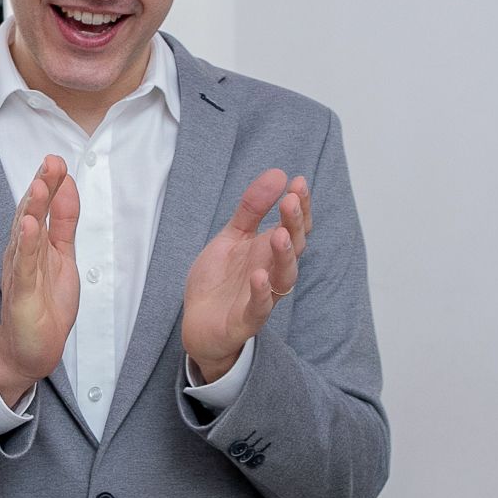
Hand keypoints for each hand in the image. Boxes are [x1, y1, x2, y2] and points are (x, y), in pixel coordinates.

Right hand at [0, 155, 80, 406]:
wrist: (31, 350)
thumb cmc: (46, 304)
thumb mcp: (63, 256)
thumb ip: (64, 223)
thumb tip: (69, 188)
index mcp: (34, 243)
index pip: (42, 207)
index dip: (50, 184)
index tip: (58, 160)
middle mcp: (22, 253)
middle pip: (31, 214)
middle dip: (41, 187)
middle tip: (51, 161)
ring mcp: (20, 272)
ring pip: (25, 235)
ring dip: (32, 209)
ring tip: (40, 185)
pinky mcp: (21, 293)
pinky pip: (23, 266)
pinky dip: (26, 245)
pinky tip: (30, 226)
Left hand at [182, 169, 311, 383]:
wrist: (198, 323)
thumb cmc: (220, 281)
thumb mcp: (232, 237)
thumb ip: (252, 209)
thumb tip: (277, 174)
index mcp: (269, 251)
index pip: (294, 226)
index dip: (299, 206)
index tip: (298, 181)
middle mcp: (272, 271)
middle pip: (293, 247)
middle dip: (293, 224)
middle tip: (290, 200)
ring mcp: (262, 296)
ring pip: (283, 277)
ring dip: (283, 256)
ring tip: (278, 234)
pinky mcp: (246, 319)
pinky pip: (260, 308)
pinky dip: (262, 293)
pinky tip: (258, 277)